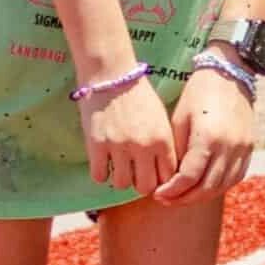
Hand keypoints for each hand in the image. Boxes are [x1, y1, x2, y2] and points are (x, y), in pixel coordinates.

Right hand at [79, 75, 178, 196]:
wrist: (113, 76)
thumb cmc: (140, 97)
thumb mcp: (161, 119)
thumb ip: (164, 144)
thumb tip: (166, 171)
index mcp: (163, 139)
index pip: (168, 176)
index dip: (162, 180)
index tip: (155, 176)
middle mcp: (143, 146)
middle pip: (146, 187)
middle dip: (142, 184)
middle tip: (137, 175)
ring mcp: (119, 147)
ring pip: (122, 184)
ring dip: (121, 178)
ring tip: (120, 167)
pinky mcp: (96, 146)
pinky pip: (99, 176)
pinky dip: (102, 173)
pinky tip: (104, 162)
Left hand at [153, 58, 255, 204]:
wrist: (230, 73)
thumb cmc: (198, 94)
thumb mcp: (180, 120)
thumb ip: (177, 152)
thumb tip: (169, 178)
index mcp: (208, 138)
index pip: (189, 178)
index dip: (172, 190)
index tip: (158, 194)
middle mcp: (229, 146)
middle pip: (207, 187)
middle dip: (184, 198)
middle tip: (167, 199)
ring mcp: (243, 147)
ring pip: (223, 185)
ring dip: (202, 196)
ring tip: (184, 195)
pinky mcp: (250, 146)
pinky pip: (237, 176)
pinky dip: (221, 186)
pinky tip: (206, 186)